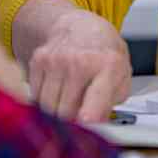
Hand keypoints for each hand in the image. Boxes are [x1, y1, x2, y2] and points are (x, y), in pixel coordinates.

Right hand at [27, 9, 131, 123]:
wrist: (80, 26)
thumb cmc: (104, 54)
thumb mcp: (122, 76)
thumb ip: (112, 104)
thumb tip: (96, 128)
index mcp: (108, 66)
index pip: (95, 101)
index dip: (89, 122)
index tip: (85, 130)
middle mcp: (80, 62)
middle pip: (66, 112)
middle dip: (72, 122)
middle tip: (79, 116)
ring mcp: (56, 60)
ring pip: (48, 107)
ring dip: (57, 112)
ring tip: (69, 100)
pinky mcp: (38, 61)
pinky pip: (35, 97)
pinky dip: (45, 101)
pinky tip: (57, 90)